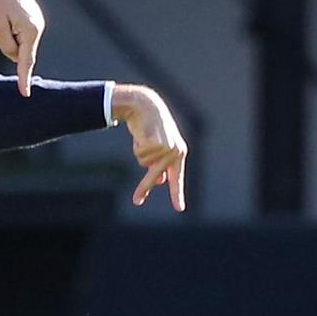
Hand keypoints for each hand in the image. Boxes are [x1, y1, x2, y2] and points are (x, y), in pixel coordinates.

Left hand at [0, 0, 45, 95]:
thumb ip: (7, 46)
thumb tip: (15, 57)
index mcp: (31, 30)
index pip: (27, 61)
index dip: (24, 78)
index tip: (25, 94)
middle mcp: (38, 28)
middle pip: (21, 52)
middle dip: (10, 45)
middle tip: (3, 23)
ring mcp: (38, 24)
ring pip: (20, 45)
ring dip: (10, 37)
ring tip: (5, 18)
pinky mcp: (34, 22)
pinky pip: (22, 38)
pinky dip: (13, 34)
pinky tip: (9, 18)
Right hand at [110, 83, 187, 211]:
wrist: (146, 107)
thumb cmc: (152, 128)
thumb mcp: (159, 147)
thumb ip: (161, 164)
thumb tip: (162, 182)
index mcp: (179, 153)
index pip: (178, 178)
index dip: (177, 194)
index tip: (179, 209)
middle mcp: (175, 151)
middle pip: (156, 175)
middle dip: (144, 188)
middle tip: (136, 202)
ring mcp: (166, 147)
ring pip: (143, 162)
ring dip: (139, 151)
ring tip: (144, 138)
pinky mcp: (156, 142)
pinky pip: (139, 154)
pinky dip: (137, 145)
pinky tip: (142, 134)